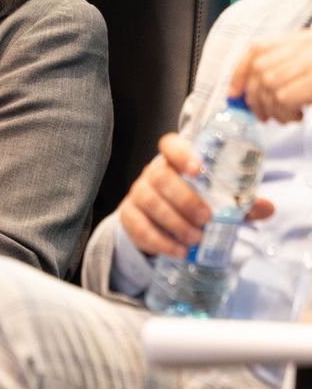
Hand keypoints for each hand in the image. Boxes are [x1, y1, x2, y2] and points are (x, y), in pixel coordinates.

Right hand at [118, 133, 273, 257]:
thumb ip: (240, 202)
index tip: (197, 168)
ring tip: (195, 238)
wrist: (159, 223)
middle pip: (159, 176)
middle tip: (205, 218)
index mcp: (174, 162)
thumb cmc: (192, 204)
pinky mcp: (128, 215)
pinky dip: (159, 240)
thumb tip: (267, 207)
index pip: (169, 145)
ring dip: (174, 222)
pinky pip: (138, 225)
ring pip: (148, 201)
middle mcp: (152, 173)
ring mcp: (137, 193)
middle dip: (183, 198)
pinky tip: (178, 250)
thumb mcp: (218, 200)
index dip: (180, 153)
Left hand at [229, 29, 311, 122]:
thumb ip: (280, 69)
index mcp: (297, 40)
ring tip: (286, 117)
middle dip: (255, 99)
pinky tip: (297, 115)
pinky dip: (286, 113)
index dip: (240, 73)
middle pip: (259, 71)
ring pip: (268, 87)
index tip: (233, 93)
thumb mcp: (307, 61)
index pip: (256, 50)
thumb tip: (246, 91)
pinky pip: (283, 99)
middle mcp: (301, 46)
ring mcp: (308, 60)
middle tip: (263, 116)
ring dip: (274, 110)